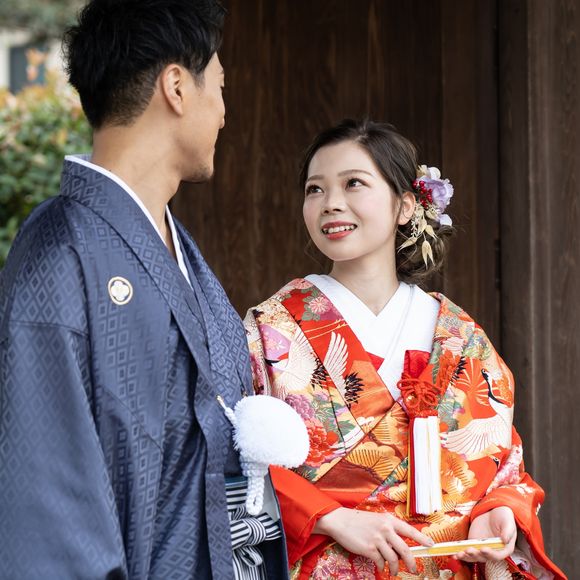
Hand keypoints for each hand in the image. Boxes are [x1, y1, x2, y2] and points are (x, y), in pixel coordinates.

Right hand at [314, 508, 433, 575]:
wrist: (341, 521)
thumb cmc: (359, 521)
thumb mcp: (377, 521)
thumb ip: (389, 530)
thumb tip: (400, 546)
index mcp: (389, 520)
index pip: (410, 530)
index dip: (422, 538)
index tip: (431, 545)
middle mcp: (385, 528)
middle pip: (405, 549)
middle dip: (411, 562)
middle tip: (414, 569)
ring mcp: (377, 539)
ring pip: (394, 559)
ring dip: (395, 569)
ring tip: (394, 572)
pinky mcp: (369, 549)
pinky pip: (381, 562)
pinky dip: (382, 567)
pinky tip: (381, 567)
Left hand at [457, 506, 516, 562]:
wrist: (494, 512)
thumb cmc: (503, 517)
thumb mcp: (508, 522)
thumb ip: (507, 531)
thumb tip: (505, 540)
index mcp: (504, 549)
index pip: (498, 555)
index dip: (491, 554)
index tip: (483, 549)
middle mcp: (493, 551)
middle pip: (484, 558)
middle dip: (476, 555)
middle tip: (468, 550)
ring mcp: (483, 548)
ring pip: (475, 556)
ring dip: (466, 557)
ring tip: (459, 554)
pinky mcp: (474, 543)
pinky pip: (468, 550)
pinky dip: (461, 553)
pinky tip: (454, 554)